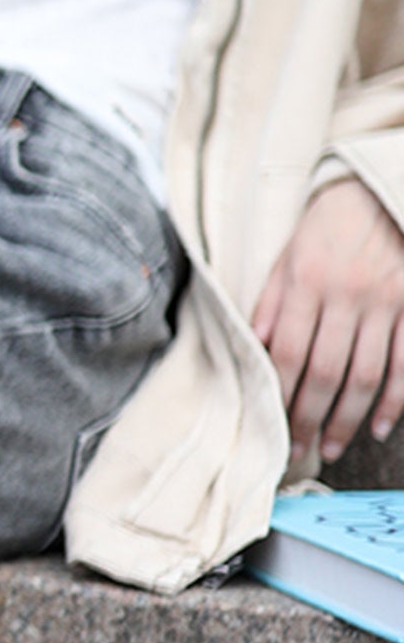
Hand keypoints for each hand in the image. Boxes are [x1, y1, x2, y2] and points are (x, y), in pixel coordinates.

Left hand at [251, 176, 403, 467]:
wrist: (381, 188)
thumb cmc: (326, 230)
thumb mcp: (287, 259)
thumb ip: (269, 305)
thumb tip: (253, 351)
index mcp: (307, 285)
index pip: (287, 355)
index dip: (279, 397)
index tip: (272, 429)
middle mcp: (347, 295)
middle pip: (324, 372)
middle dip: (309, 419)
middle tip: (299, 454)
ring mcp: (385, 300)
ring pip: (366, 373)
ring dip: (348, 419)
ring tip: (331, 449)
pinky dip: (396, 398)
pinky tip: (382, 427)